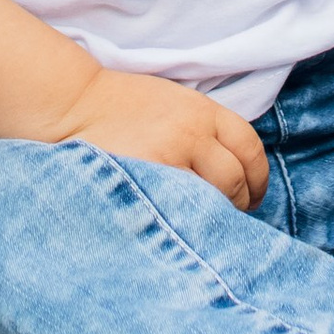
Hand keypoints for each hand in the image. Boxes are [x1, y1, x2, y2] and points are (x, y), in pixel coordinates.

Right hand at [60, 67, 268, 210]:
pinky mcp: (146, 183)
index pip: (250, 148)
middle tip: (230, 216)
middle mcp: (191, 133)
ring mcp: (168, 160)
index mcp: (202, 111)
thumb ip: (207, 132)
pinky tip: (180, 229)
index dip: (258, 178)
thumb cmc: (124, 108)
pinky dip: (186, 222)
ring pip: (212, 200)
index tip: (254, 195)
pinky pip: (180, 212)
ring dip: (214, 217)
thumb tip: (237, 174)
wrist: (75, 106)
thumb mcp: (176, 105)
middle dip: (239, 203)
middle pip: (236, 179)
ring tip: (203, 225)